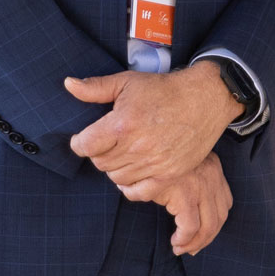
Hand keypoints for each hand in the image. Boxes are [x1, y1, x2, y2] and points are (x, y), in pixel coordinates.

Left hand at [66, 60, 238, 188]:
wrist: (206, 98)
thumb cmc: (164, 89)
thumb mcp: (128, 82)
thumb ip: (95, 88)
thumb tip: (68, 84)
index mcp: (122, 124)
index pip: (84, 146)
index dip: (81, 142)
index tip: (87, 138)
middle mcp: (136, 147)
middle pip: (100, 163)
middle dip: (100, 153)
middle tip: (110, 143)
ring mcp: (154, 163)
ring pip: (117, 178)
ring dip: (115, 168)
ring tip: (124, 154)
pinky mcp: (170, 174)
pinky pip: (139, 192)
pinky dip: (131, 187)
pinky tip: (133, 173)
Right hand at [123, 153, 232, 255]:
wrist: (138, 141)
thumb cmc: (154, 155)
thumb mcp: (179, 163)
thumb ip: (190, 179)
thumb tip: (191, 210)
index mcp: (213, 167)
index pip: (225, 202)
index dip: (215, 223)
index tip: (202, 235)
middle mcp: (210, 175)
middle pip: (220, 217)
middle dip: (206, 238)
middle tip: (191, 249)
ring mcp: (198, 184)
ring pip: (208, 226)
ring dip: (195, 242)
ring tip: (180, 248)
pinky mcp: (182, 192)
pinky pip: (189, 226)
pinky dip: (184, 238)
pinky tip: (175, 241)